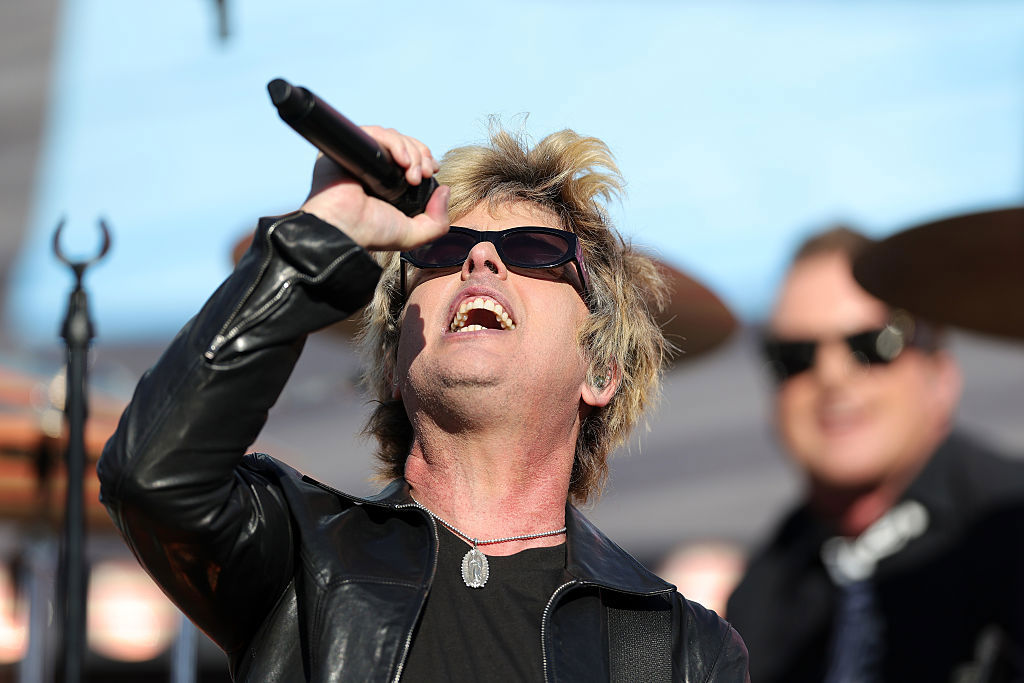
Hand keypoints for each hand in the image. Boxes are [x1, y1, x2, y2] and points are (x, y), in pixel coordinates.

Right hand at [299, 126, 449, 250]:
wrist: (342, 228)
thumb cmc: (369, 233)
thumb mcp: (412, 234)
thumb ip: (438, 222)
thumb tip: (445, 190)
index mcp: (384, 181)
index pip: (408, 156)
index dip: (423, 158)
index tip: (432, 170)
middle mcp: (372, 166)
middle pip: (404, 144)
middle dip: (421, 155)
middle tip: (425, 174)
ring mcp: (360, 155)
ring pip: (393, 137)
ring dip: (412, 152)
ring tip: (413, 175)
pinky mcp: (348, 145)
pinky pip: (377, 133)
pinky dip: (395, 143)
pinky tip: (402, 162)